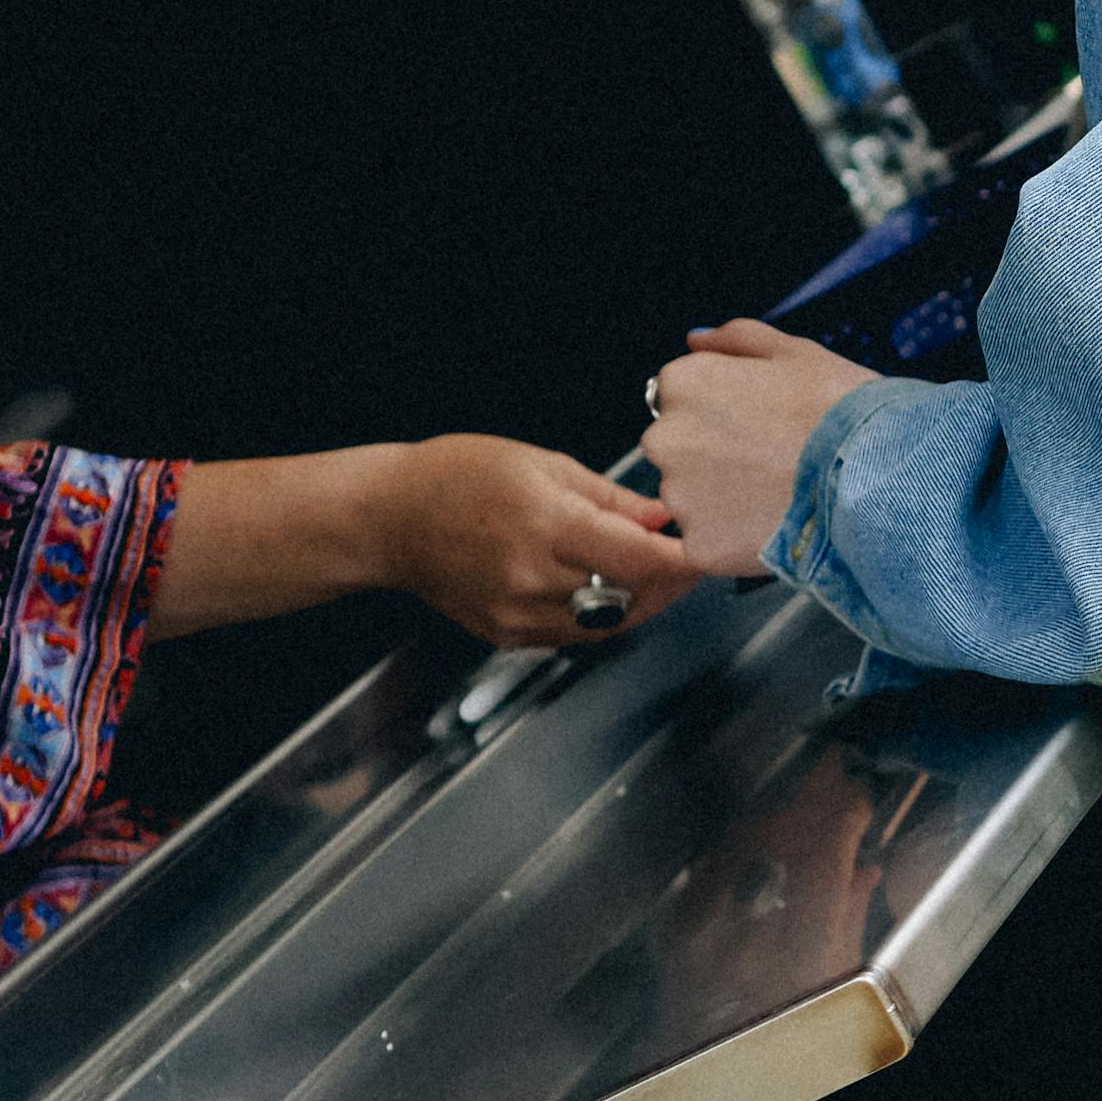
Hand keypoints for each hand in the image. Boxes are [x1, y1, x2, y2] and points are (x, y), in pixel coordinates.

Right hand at [371, 433, 699, 649]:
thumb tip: (664, 517)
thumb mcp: (542, 465)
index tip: (711, 549)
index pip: (638, 557)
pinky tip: (611, 588)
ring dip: (642, 602)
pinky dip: (602, 614)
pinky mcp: (507, 636)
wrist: (390, 520)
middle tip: (694, 561)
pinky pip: (575, 634)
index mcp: (545, 524)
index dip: (684, 560)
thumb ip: (609, 499)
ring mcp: (518, 615)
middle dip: (671, 583)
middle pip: (630, 597)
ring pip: (608, 624)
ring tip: (658, 573)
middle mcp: (533, 578)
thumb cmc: (458, 476)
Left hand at [651, 319, 875, 574]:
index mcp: (685, 384)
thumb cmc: (838, 411)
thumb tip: (696, 340)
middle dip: (712, 454)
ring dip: (721, 497)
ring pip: (691, 497)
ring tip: (775, 493)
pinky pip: (707, 542)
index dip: (723, 409)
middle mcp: (667, 438)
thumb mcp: (793, 351)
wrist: (872, 478)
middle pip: (678, 447)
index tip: (756, 421)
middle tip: (768, 459)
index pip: (680, 395)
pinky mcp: (699, 545)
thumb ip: (734, 339)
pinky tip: (771, 523)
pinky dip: (733, 539)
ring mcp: (680, 496)